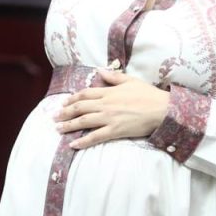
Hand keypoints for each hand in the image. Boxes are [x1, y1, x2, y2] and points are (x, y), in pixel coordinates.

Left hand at [54, 69, 169, 149]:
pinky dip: (83, 141)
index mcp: (109, 92)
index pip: (85, 94)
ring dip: (69, 126)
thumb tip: (100, 71)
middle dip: (65, 112)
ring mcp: (109, 118)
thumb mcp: (130, 81)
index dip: (72, 98)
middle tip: (55, 117)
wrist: (161, 109)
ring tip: (58, 129)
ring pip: (84, 122)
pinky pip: (95, 137)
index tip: (64, 102)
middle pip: (80, 107)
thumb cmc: (148, 95)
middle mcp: (105, 104)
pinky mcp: (115, 131)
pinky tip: (73, 144)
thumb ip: (114, 77)